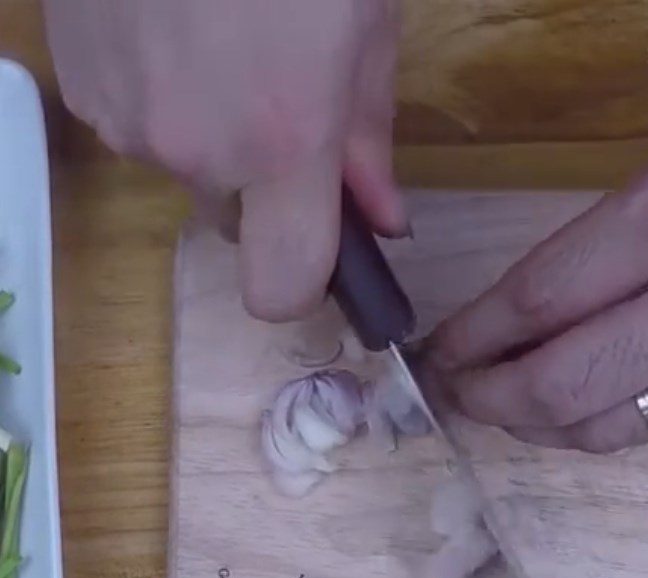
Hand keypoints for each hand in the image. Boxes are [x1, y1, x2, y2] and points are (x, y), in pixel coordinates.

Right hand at [42, 0, 406, 320]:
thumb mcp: (365, 29)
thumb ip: (371, 143)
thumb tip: (381, 223)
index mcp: (282, 142)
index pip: (281, 291)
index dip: (305, 286)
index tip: (324, 250)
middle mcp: (194, 151)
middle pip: (236, 226)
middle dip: (265, 188)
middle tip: (281, 103)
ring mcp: (124, 118)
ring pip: (186, 169)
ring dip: (212, 134)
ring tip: (224, 41)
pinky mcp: (77, 82)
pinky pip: (138, 123)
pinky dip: (164, 95)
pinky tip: (174, 26)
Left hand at [429, 50, 647, 453]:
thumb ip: (615, 232)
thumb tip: (538, 308)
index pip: (541, 297)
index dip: (473, 336)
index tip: (438, 352)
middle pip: (565, 382)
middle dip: (489, 398)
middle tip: (457, 394)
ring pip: (614, 424)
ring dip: (541, 424)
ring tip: (508, 408)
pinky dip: (609, 422)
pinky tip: (586, 405)